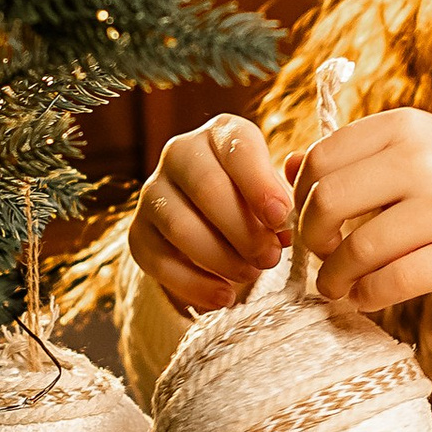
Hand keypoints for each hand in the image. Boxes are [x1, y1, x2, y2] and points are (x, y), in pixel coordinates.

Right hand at [130, 115, 294, 312]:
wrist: (216, 230)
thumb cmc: (256, 204)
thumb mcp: (278, 190)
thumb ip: (291, 188)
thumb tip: (292, 182)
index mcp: (220, 135)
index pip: (237, 148)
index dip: (260, 185)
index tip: (281, 219)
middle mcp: (180, 154)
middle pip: (206, 187)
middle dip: (242, 229)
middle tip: (271, 256)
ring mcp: (153, 193)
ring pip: (179, 225)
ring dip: (220, 257)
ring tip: (251, 274)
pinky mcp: (138, 233)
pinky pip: (159, 261)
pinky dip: (195, 284)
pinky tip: (224, 297)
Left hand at [294, 109, 431, 316]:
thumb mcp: (422, 149)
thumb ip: (359, 156)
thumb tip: (289, 166)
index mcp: (406, 128)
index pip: (320, 160)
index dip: (300, 198)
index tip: (308, 221)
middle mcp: (424, 160)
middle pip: (328, 202)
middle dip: (312, 239)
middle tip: (321, 256)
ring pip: (356, 251)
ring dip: (334, 279)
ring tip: (337, 287)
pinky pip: (390, 283)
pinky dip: (366, 298)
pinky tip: (365, 299)